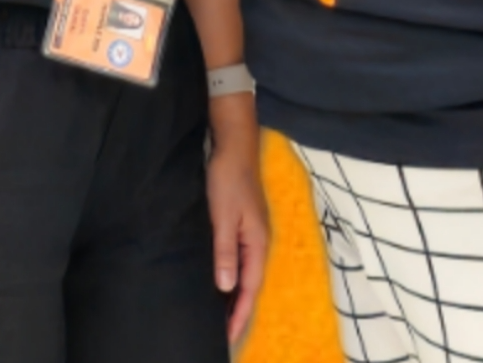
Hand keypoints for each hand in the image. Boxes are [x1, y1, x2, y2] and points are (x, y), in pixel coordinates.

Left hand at [207, 104, 273, 348]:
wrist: (234, 145)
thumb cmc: (227, 179)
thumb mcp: (223, 217)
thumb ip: (225, 252)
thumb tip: (227, 288)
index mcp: (258, 243)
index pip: (250, 289)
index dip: (239, 315)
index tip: (226, 337)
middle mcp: (260, 243)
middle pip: (251, 286)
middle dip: (240, 312)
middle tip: (224, 336)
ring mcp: (254, 235)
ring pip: (246, 275)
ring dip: (236, 297)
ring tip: (222, 319)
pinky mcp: (245, 227)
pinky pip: (241, 262)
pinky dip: (233, 279)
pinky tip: (223, 285)